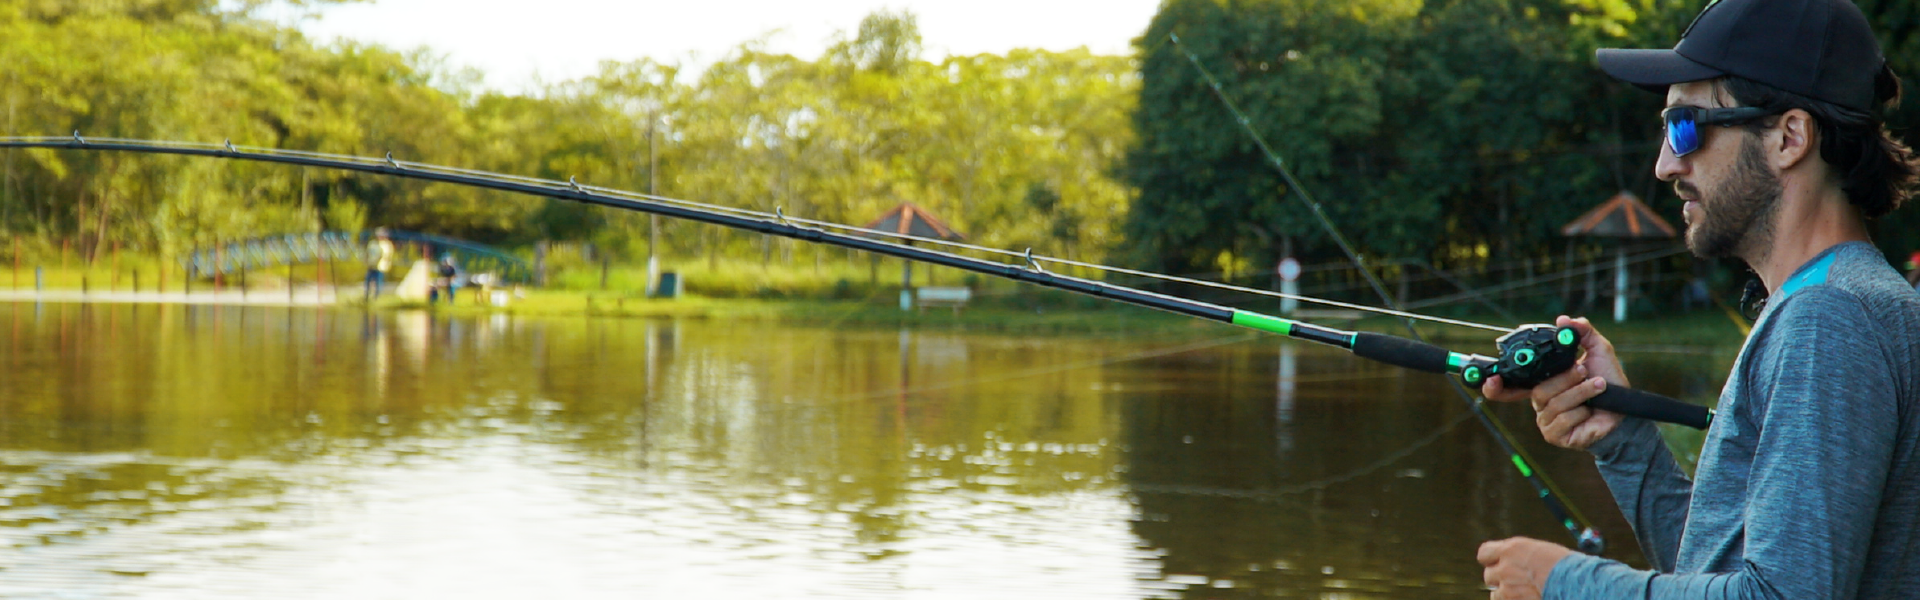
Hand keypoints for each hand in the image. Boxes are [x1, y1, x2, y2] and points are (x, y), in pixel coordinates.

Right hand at [1478, 316, 1627, 450]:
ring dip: (1580, 392)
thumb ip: (1582, 333)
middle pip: (1539, 390)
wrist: (1625, 411)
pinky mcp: (1556, 435)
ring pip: (1553, 403)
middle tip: (1584, 371)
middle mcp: (1541, 403)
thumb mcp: (1598, 351)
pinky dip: (1582, 411)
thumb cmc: (1609, 383)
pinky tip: (1592, 410)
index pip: (1510, 388)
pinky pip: (1562, 420)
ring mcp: (1547, 421)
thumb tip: (1564, 319)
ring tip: (1598, 386)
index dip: (1496, 386)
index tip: (1492, 379)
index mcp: (1542, 384)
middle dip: (1565, 379)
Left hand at [1478, 536, 1572, 599]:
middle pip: (1489, 575)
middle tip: (1516, 582)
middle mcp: (1505, 567)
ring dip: (1505, 594)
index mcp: (1512, 549)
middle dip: (1499, 579)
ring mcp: (1507, 588)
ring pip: (1495, 594)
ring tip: (1523, 593)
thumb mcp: (1540, 551)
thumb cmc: (1565, 566)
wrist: (1576, 583)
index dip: (1491, 560)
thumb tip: (1513, 563)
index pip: (1484, 553)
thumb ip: (1521, 556)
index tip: (1498, 564)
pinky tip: (1526, 598)